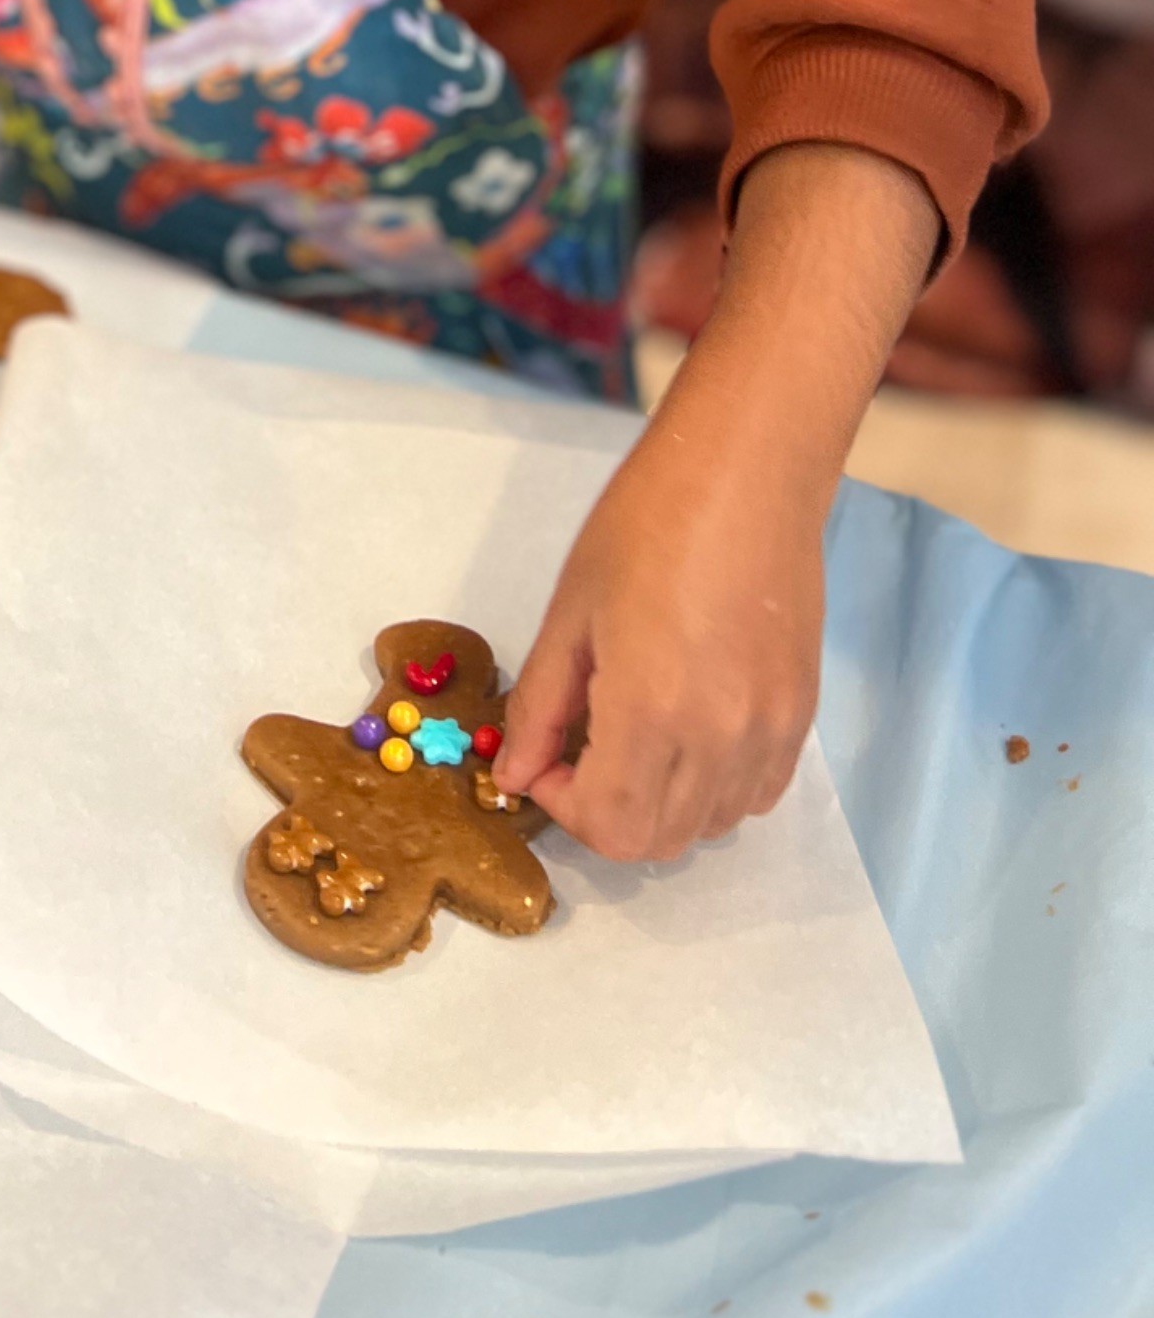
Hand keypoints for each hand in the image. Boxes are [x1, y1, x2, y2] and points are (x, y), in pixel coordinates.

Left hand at [493, 139, 939, 863]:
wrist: (748, 475)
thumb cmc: (647, 524)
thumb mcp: (570, 613)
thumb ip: (541, 706)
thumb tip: (516, 773)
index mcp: (653, 710)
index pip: (610, 827)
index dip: (564, 806)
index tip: (546, 759)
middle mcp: (721, 739)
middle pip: (658, 843)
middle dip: (604, 814)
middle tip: (579, 751)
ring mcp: (771, 732)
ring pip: (709, 827)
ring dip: (659, 805)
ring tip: (633, 734)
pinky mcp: (802, 716)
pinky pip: (754, 795)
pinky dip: (711, 789)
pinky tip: (686, 730)